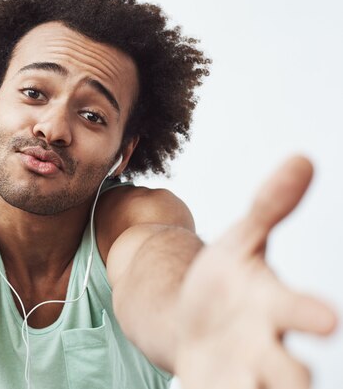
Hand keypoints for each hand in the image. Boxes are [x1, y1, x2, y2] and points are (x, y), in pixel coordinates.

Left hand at [175, 156, 337, 388]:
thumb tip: (301, 157)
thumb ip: (270, 206)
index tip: (328, 319)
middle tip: (298, 381)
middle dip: (293, 378)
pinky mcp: (211, 387)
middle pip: (292, 372)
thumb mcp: (242, 239)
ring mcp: (241, 373)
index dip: (312, 313)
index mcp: (275, 306)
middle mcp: (267, 346)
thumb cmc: (227, 278)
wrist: (193, 313)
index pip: (301, 310)